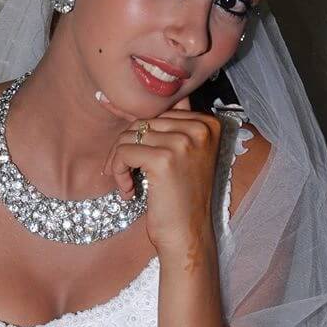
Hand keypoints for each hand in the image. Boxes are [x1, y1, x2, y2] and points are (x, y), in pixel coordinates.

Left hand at [97, 93, 221, 256]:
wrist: (187, 235)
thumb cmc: (181, 198)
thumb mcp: (183, 154)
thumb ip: (168, 124)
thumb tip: (124, 91)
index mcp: (209, 122)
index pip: (159, 108)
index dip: (137, 129)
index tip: (124, 141)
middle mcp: (201, 127)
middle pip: (142, 120)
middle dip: (126, 148)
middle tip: (126, 175)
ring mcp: (184, 142)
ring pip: (129, 135)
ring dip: (119, 161)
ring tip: (127, 184)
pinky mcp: (164, 159)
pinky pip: (124, 152)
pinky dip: (117, 172)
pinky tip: (129, 192)